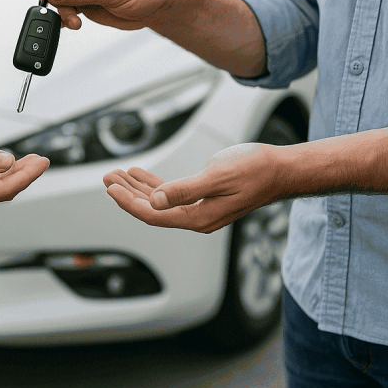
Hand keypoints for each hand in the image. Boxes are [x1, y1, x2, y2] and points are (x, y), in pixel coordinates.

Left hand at [102, 143, 278, 232]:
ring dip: (137, 188)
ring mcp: (199, 209)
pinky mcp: (203, 197)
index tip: (110, 189)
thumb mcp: (217, 176)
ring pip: (159, 201)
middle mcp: (196, 218)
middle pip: (152, 210)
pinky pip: (171, 194)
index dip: (129, 203)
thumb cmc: (255, 170)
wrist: (281, 170)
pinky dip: (153, 184)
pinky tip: (139, 174)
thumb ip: (184, 190)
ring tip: (116, 174)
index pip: (154, 215)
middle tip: (107, 178)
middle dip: (127, 194)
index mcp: (198, 218)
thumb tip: (154, 202)